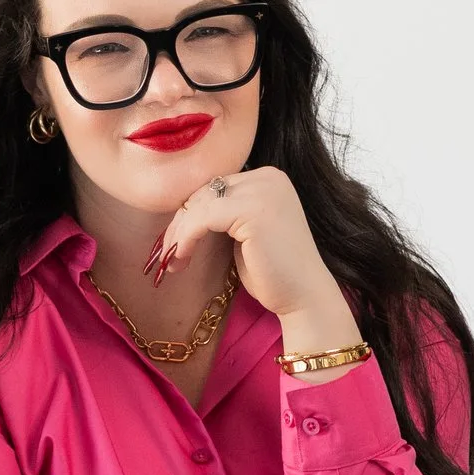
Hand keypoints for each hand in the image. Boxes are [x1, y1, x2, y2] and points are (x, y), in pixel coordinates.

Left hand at [149, 165, 358, 355]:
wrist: (304, 298)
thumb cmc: (274, 273)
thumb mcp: (246, 233)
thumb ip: (226, 213)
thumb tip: (186, 209)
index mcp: (270, 178)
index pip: (216, 186)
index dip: (191, 213)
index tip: (175, 241)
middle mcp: (268, 177)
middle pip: (206, 191)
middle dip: (182, 222)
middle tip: (168, 253)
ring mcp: (262, 190)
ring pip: (200, 203)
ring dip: (180, 233)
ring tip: (173, 260)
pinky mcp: (252, 209)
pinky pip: (202, 218)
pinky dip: (186, 238)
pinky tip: (181, 259)